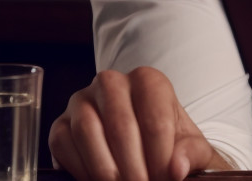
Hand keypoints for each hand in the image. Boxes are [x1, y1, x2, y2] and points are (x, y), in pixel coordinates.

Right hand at [49, 67, 232, 180]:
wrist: (146, 151)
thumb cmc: (170, 146)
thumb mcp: (190, 149)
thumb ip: (190, 154)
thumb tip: (177, 168)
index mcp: (148, 81)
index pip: (155, 119)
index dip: (161, 157)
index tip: (166, 179)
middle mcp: (112, 83)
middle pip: (120, 126)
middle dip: (133, 168)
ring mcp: (82, 100)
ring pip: (88, 131)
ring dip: (106, 169)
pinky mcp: (61, 124)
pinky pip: (63, 143)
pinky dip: (81, 168)